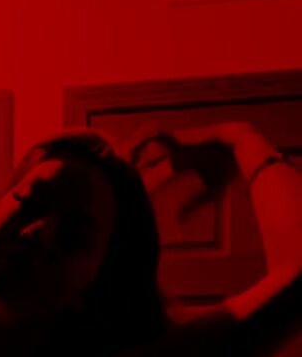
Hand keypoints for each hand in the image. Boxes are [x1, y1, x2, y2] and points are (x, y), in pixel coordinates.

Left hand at [125, 123, 240, 221]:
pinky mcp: (179, 135)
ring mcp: (176, 139)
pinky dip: (140, 139)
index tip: (126, 182)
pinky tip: (129, 150)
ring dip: (131, 145)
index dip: (139, 170)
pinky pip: (155, 132)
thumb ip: (191, 206)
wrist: (242, 150)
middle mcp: (175, 148)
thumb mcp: (207, 193)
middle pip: (145, 148)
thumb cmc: (228, 170)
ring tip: (118, 158)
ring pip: (146, 137)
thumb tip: (178, 224)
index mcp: (179, 160)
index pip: (153, 163)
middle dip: (130, 156)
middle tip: (114, 169)